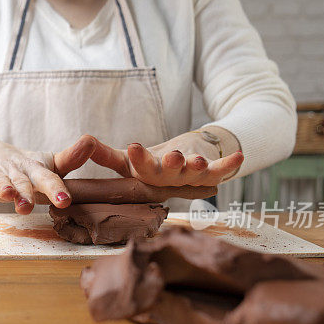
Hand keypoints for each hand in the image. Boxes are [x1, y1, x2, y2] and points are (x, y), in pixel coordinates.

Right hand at [0, 134, 98, 213]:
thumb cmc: (25, 167)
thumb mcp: (47, 164)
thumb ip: (70, 158)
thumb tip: (93, 141)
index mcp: (36, 169)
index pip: (49, 178)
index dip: (56, 189)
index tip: (64, 200)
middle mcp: (18, 169)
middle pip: (24, 182)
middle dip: (26, 193)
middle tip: (29, 206)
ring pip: (1, 182)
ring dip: (4, 188)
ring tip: (7, 195)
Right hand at [89, 131, 243, 186]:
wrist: (180, 169)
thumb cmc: (149, 164)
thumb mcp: (127, 159)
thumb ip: (105, 154)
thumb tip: (83, 142)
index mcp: (145, 176)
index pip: (139, 168)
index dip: (138, 158)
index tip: (133, 146)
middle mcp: (166, 180)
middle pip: (168, 174)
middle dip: (171, 165)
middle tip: (173, 156)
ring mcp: (188, 178)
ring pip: (192, 174)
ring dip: (195, 167)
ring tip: (197, 159)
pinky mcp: (208, 173)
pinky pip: (219, 172)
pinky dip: (229, 165)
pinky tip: (239, 157)